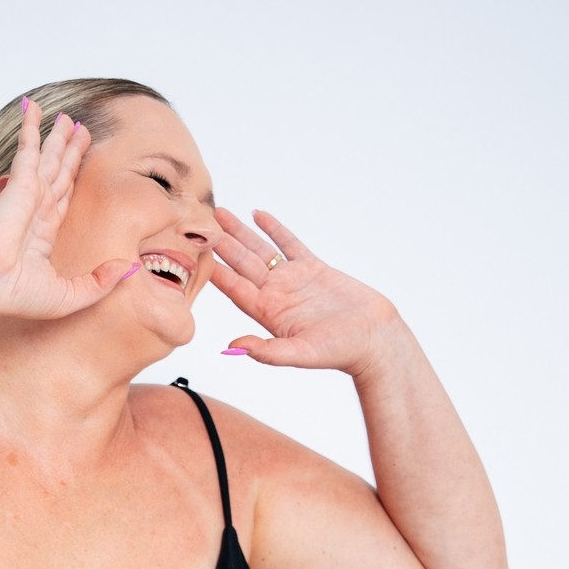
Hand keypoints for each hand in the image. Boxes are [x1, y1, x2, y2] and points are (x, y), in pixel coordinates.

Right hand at [0, 98, 139, 322]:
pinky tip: (32, 107)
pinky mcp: (21, 183)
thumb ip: (100, 283)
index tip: (79, 168)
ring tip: (67, 118)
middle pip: (59, 174)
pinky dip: (30, 127)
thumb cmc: (15, 295)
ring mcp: (28, 195)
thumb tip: (130, 268)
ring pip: (49, 157)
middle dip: (70, 153)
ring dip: (57, 137)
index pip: (63, 200)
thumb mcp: (69, 296)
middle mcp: (36, 212)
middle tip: (80, 131)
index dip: (73, 182)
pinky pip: (29, 147)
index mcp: (43, 235)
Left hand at [211, 207, 400, 377]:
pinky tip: (259, 215)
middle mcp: (276, 295)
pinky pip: (289, 244)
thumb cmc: (340, 351)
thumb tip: (232, 347)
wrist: (374, 339)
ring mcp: (293, 280)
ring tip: (221, 214)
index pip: (235, 288)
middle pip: (242, 264)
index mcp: (268, 314)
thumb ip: (267, 352)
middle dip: (221, 244)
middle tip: (199, 223)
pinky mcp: (313, 269)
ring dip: (241, 233)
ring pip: (261, 250)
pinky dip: (275, 229)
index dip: (215, 271)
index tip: (194, 252)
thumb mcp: (301, 354)